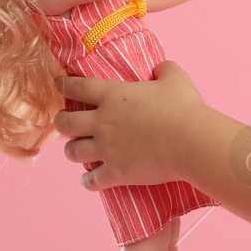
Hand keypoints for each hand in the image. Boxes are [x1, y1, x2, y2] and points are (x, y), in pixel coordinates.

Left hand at [56, 61, 206, 188]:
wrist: (193, 142)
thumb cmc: (185, 108)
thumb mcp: (175, 79)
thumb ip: (163, 69)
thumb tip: (159, 68)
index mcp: (113, 96)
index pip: (77, 87)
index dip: (63, 84)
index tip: (58, 84)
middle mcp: (102, 122)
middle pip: (64, 123)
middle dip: (61, 122)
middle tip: (65, 122)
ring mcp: (107, 149)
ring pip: (72, 152)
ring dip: (72, 151)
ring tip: (77, 150)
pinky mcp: (116, 173)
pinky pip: (91, 181)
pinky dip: (88, 181)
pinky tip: (89, 180)